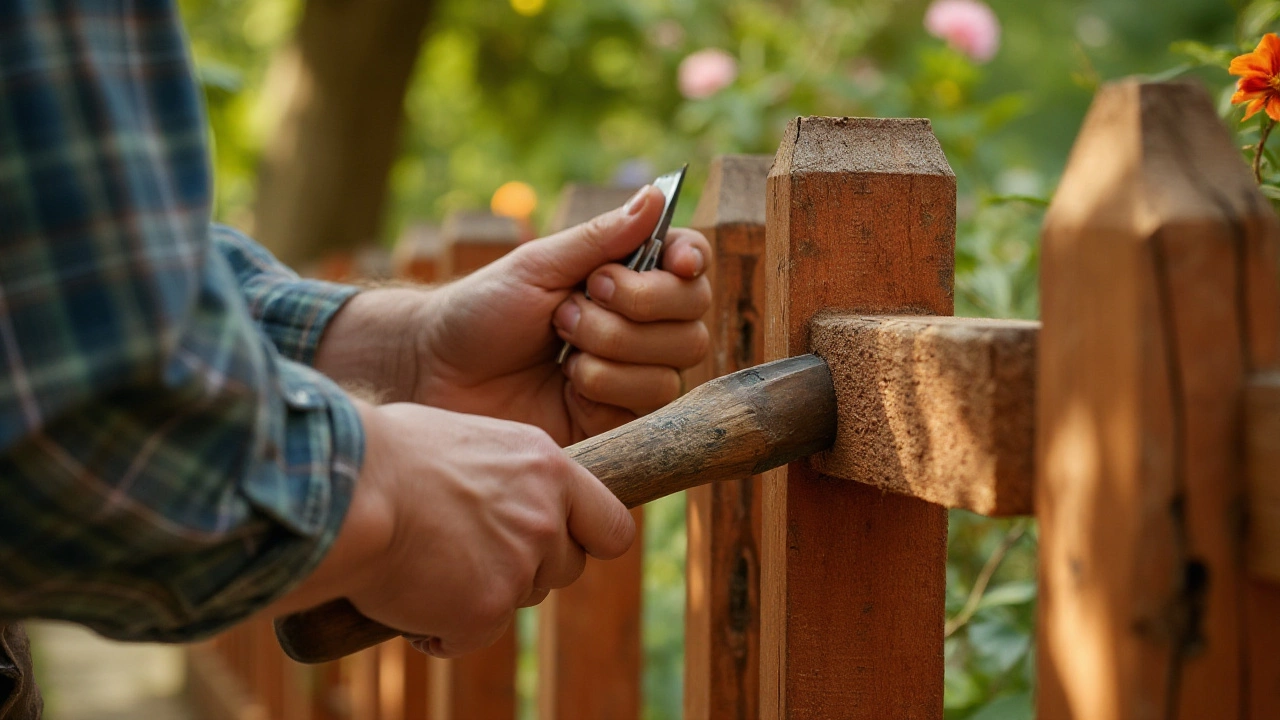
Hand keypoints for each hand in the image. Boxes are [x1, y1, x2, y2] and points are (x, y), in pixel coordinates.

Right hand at [271, 400, 634, 657]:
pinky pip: (469, 637)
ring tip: (424, 564)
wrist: (342, 488)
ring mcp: (519, 566)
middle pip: (564, 569)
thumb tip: (496, 497)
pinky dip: (439, 630)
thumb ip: (500, 476)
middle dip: (525, 570)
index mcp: (546, 466)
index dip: (589, 541)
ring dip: (480, 596)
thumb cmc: (381, 453)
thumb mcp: (463, 441)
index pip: (612, 524)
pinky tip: (404, 596)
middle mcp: (544, 516)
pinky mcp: (485, 610)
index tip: (560, 544)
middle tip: (468, 554)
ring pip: (518, 601)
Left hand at [314, 185, 712, 444]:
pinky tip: (566, 380)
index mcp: (625, 278)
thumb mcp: (538, 265)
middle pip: (692, 314)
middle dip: (636, 303)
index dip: (693, 260)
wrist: (437, 373)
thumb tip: (655, 195)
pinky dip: (604, 382)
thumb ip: (600, 238)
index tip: (678, 260)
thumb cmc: (482, 311)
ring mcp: (633, 375)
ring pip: (674, 361)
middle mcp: (640, 326)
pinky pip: (648, 401)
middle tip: (573, 301)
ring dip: (611, 343)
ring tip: (559, 341)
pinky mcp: (620, 421)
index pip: (691, 265)